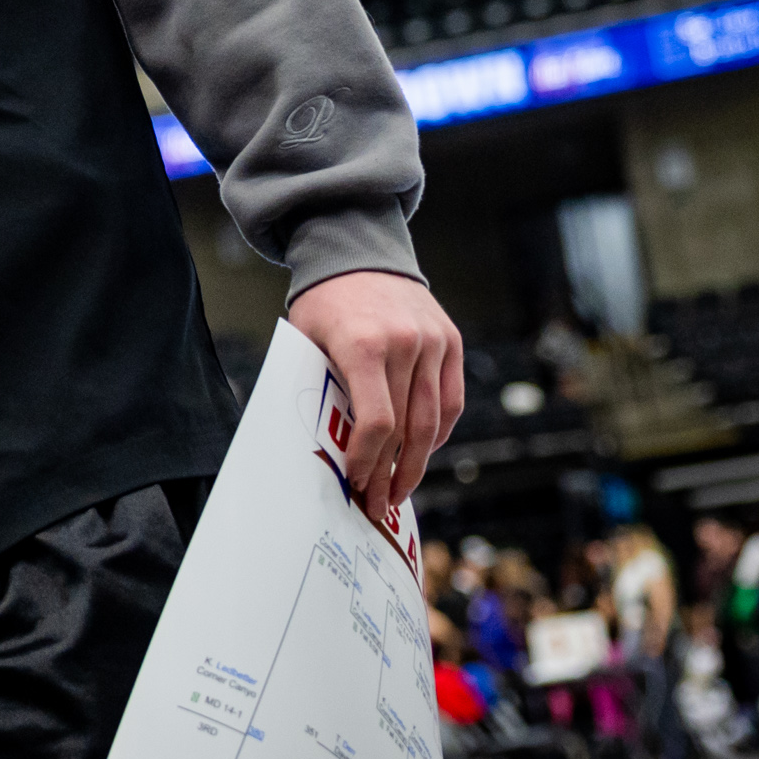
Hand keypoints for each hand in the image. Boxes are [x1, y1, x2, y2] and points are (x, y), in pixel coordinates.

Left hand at [289, 270, 463, 513]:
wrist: (358, 253)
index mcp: (364, 346)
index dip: (369, 460)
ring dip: (418, 462)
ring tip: (401, 490)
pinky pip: (452, 401)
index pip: (376, 421)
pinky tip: (422, 452)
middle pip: (406, 428)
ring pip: (433, 420)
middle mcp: (405, 344)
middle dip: (392, 474)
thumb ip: (319, 386)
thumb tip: (321, 447)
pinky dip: (439, 432)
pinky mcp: (452, 342)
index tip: (357, 483)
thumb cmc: (323, 305)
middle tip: (379, 505)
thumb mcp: (306, 341)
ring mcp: (434, 342)